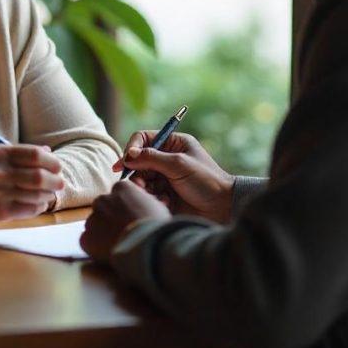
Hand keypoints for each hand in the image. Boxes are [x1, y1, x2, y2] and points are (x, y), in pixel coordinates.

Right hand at [0, 144, 64, 221]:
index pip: (35, 155)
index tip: (58, 167)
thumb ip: (24, 153)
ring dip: (48, 194)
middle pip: (38, 177)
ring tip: (49, 193)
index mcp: (0, 154)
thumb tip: (49, 152)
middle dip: (55, 181)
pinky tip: (39, 203)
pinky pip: (29, 209)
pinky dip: (39, 206)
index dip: (52, 161)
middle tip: (60, 183)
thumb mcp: (0, 156)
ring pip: (36, 195)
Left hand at [80, 181, 170, 262]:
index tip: (129, 216)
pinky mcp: (86, 238)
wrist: (147, 248)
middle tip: (121, 230)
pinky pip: (87, 241)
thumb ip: (143, 200)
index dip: (124, 206)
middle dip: (110, 217)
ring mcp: (92, 219)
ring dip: (101, 232)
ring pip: (94, 224)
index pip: (118, 193)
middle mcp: (103, 200)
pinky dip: (94, 247)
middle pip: (103, 207)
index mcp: (121, 188)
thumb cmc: (156, 227)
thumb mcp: (156, 205)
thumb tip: (142, 204)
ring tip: (116, 244)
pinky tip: (107, 253)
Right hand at [113, 130, 234, 223]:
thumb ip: (151, 158)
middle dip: (137, 172)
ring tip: (153, 195)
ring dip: (144, 187)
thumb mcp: (178, 165)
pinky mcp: (164, 194)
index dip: (132, 149)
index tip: (124, 163)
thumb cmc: (206, 181)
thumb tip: (127, 155)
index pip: (143, 139)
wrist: (222, 208)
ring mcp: (165, 176)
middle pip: (139, 160)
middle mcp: (167, 158)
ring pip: (141, 178)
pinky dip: (152, 198)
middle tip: (140, 185)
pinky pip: (148, 193)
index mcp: (173, 143)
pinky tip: (164, 203)